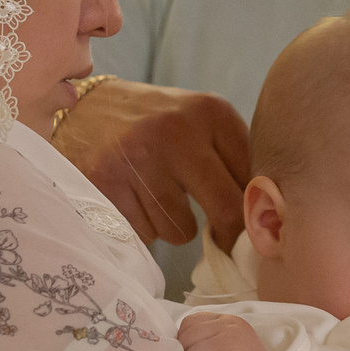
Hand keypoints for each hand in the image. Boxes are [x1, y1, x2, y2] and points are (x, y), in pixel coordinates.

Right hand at [54, 80, 251, 248]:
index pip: (253, 180)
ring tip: (159, 199)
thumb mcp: (199, 121)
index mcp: (211, 112)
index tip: (251, 226)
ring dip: (175, 226)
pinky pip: (146, 234)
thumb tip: (265, 221)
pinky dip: (144, 227)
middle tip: (221, 240)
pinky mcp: (106, 184)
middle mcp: (176, 131)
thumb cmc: (156, 124)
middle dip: (227, 235)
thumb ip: (234, 159)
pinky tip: (134, 201)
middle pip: (226, 211)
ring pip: (182, 231)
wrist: (84, 110)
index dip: (255, 212)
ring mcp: (138, 158)